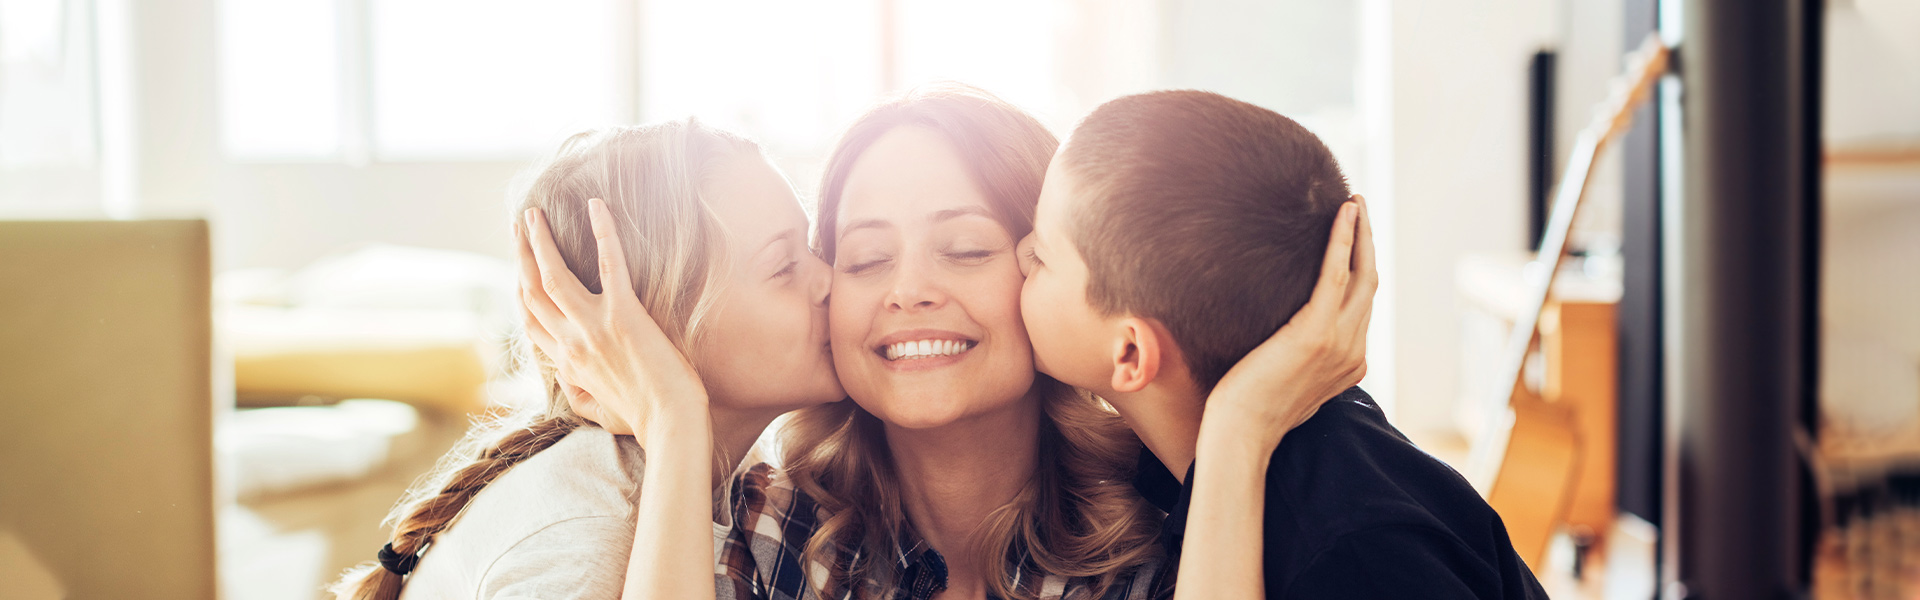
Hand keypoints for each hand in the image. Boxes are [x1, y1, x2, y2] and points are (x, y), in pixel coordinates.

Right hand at [516, 199, 709, 443]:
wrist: (672, 422)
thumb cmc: (644, 419)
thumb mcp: (597, 412)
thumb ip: (575, 394)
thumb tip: (563, 381)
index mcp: (566, 363)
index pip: (530, 321)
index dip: (519, 290)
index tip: (518, 267)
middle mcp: (571, 342)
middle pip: (531, 292)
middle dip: (520, 255)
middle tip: (518, 226)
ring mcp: (594, 327)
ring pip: (552, 275)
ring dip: (539, 241)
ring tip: (534, 213)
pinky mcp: (625, 315)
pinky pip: (610, 264)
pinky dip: (603, 232)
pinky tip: (598, 206)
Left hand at [1205, 195, 1376, 450]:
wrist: (1239, 433)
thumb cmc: (1248, 409)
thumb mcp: (1286, 379)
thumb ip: (1300, 355)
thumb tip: (1286, 335)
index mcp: (1350, 364)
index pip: (1363, 306)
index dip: (1363, 268)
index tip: (1355, 239)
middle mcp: (1354, 352)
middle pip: (1370, 285)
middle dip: (1367, 243)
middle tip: (1359, 208)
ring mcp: (1339, 343)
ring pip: (1362, 275)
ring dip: (1359, 234)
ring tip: (1353, 202)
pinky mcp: (1316, 333)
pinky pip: (1336, 275)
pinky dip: (1342, 240)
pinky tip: (1342, 214)